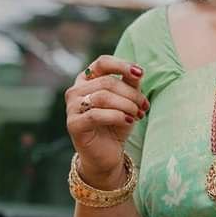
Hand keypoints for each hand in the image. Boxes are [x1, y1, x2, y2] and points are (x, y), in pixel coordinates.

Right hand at [65, 55, 149, 187]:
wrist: (107, 153)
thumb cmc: (117, 124)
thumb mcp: (127, 101)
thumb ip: (131, 85)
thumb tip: (138, 73)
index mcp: (87, 80)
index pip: (102, 63)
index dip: (122, 66)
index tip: (140, 74)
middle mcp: (76, 90)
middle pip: (107, 82)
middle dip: (131, 93)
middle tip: (144, 106)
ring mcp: (72, 107)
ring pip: (103, 97)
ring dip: (126, 105)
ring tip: (138, 115)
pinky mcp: (73, 124)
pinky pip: (96, 114)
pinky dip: (117, 116)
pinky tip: (129, 121)